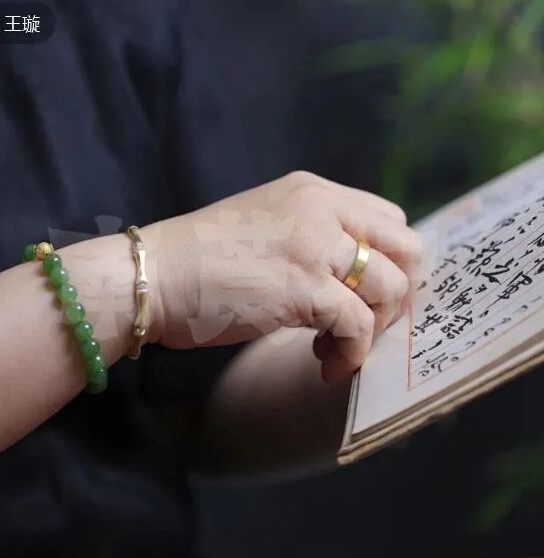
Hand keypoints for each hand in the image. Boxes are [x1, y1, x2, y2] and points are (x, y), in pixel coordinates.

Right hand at [143, 170, 423, 381]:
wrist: (152, 277)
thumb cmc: (197, 263)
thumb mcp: (265, 228)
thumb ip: (309, 238)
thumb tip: (349, 282)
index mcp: (313, 192)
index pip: (390, 221)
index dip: (389, 267)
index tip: (363, 300)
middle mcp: (322, 209)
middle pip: (406, 250)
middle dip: (394, 297)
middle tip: (361, 326)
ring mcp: (315, 246)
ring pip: (391, 288)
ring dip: (372, 330)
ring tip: (332, 348)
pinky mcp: (304, 287)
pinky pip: (358, 325)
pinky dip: (350, 354)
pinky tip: (325, 365)